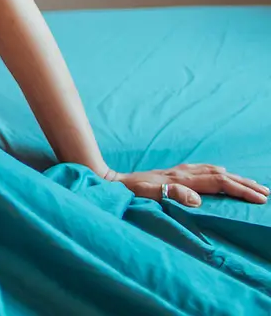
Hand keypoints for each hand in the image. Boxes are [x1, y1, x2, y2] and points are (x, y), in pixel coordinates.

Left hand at [103, 164, 269, 206]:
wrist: (114, 181)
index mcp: (183, 179)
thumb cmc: (131, 191)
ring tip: (251, 185)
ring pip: (214, 172)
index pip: (220, 183)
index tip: (260, 198)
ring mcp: (179, 171)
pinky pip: (203, 170)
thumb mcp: (149, 194)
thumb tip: (197, 199)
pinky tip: (221, 174)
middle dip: (245, 184)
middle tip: (266, 193)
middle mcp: (184, 172)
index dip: (241, 190)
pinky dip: (218, 173)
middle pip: (222, 176)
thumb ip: (172, 194)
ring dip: (235, 178)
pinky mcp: (174, 173)